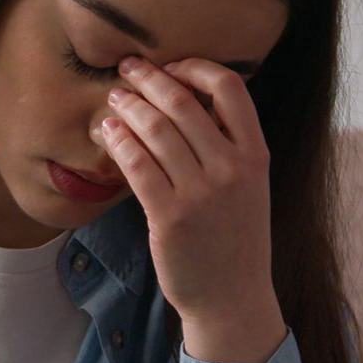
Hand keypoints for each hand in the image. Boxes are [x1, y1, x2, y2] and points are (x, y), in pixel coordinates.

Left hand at [100, 56, 285, 362]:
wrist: (231, 296)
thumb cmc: (232, 239)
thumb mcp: (246, 187)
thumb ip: (226, 147)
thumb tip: (184, 106)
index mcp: (254, 154)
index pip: (231, 88)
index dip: (196, 68)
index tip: (170, 65)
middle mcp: (231, 168)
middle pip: (183, 104)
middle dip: (149, 80)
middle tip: (126, 69)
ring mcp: (201, 192)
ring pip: (156, 131)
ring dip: (129, 108)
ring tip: (113, 99)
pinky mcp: (169, 217)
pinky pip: (138, 167)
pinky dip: (119, 143)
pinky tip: (107, 132)